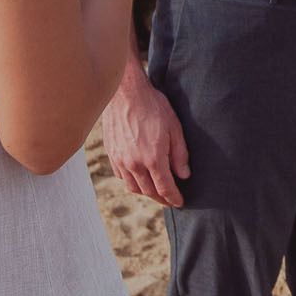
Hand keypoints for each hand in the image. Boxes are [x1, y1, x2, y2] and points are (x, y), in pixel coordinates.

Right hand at [102, 71, 189, 206]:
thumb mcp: (174, 128)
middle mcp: (134, 163)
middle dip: (161, 198)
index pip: (165, 188)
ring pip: (134, 187)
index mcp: (153, 158)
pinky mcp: (111, 154)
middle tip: (170, 199)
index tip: (180, 202)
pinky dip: (132, 181)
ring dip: (146, 192)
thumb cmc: (153, 107)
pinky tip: (139, 178)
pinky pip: (122, 176)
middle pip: (149, 191)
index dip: (173, 198)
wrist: (125, 93)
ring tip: (156, 191)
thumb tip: (184, 175)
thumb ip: (179, 154)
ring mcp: (121, 160)